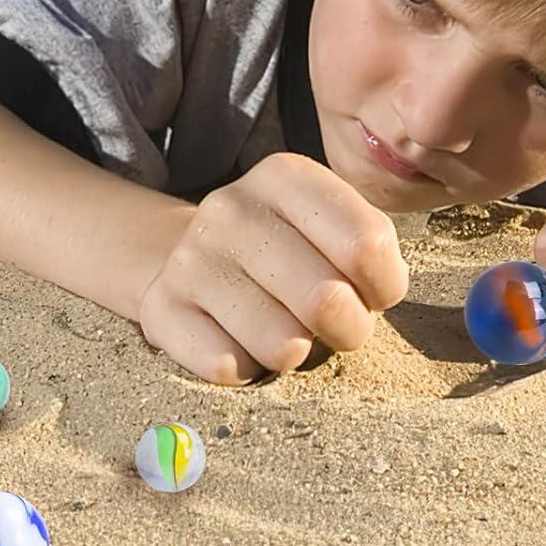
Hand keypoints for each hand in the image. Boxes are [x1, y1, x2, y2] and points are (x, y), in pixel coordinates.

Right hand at [138, 152, 409, 384]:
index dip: (385, 286)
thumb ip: (370, 249)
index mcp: (284, 176)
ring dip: (296, 352)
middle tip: (337, 325)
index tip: (373, 291)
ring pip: (280, 344)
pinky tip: (240, 341)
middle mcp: (232, 208)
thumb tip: (377, 293)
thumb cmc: (287, 249)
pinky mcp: (160, 306)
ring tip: (285, 328)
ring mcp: (192, 257)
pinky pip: (228, 368)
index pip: (367, 244)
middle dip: (349, 330)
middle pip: (326, 300)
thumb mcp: (332, 224)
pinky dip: (247, 369)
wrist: (193, 257)